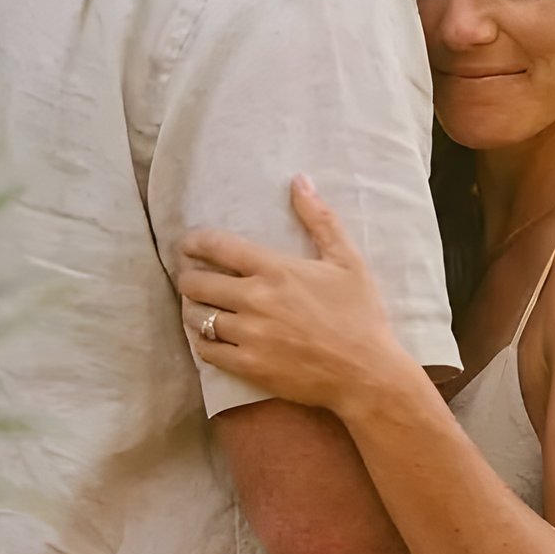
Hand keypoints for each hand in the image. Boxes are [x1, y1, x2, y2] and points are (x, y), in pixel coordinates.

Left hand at [180, 180, 402, 413]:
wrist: (366, 373)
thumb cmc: (360, 314)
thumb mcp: (347, 260)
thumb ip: (320, 219)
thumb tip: (299, 180)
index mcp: (275, 269)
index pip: (217, 247)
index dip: (194, 242)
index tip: (188, 244)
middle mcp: (255, 300)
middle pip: (196, 283)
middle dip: (188, 277)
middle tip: (191, 277)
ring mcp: (248, 336)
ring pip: (197, 318)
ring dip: (192, 309)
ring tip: (197, 306)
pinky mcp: (247, 366)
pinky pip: (206, 350)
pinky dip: (201, 341)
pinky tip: (208, 336)